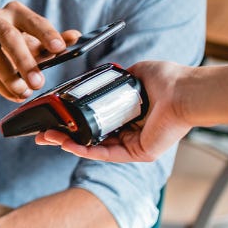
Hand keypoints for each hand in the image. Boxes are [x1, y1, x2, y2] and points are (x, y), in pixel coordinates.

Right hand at [0, 2, 79, 101]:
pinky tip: (13, 95)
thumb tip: (75, 37)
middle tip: (38, 82)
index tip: (60, 48)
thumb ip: (55, 42)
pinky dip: (1, 86)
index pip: (33, 20)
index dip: (47, 34)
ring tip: (24, 92)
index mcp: (15, 11)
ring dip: (10, 77)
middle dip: (25, 61)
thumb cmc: (11, 50)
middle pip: (9, 37)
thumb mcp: (36, 46)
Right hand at [36, 60, 190, 161]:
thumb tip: (101, 76)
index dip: (73, 122)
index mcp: (129, 115)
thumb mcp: (135, 73)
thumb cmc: (168, 80)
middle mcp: (130, 132)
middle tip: (42, 134)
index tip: (54, 119)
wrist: (185, 91)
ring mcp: (133, 144)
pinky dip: (84, 150)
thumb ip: (117, 77)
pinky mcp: (138, 152)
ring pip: (93, 147)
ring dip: (67, 143)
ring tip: (47, 137)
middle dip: (63, 136)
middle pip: (89, 138)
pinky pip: (105, 154)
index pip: (95, 122)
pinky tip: (67, 144)